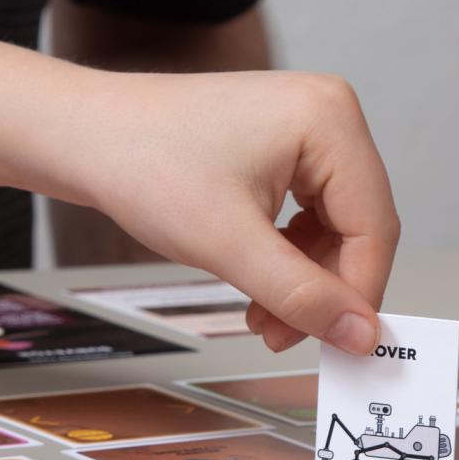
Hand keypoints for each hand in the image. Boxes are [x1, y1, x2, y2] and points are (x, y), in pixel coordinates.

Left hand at [45, 68, 400, 353]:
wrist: (84, 135)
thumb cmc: (143, 164)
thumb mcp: (229, 244)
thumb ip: (302, 295)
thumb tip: (360, 335)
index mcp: (330, 120)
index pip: (374, 226)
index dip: (360, 293)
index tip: (345, 346)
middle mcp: (329, 114)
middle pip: (359, 227)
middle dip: (325, 290)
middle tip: (286, 337)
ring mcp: (308, 127)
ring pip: (334, 227)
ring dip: (304, 281)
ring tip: (262, 320)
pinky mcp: (286, 145)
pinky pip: (309, 213)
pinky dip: (288, 257)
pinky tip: (258, 287)